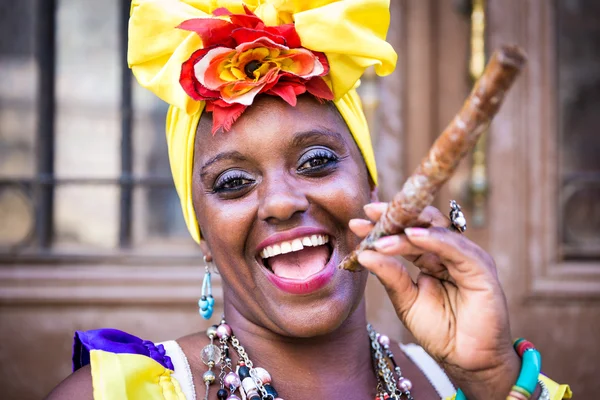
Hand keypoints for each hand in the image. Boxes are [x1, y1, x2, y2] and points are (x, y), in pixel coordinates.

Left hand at [349, 203, 520, 399]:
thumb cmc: (440, 331)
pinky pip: (456, 248)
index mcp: (432, 258)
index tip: (358, 221)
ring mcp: (466, 258)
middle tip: (369, 213)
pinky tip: (411, 236)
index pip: (407, 234)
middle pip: (423, 225)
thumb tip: (364, 253)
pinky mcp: (481, 268)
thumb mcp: (406, 300)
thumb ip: (390, 275)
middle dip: (395, 217)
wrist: (467, 361)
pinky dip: (434, 240)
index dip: (384, 225)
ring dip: (408, 230)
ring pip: (436, 232)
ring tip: (382, 231)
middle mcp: (450, 253)